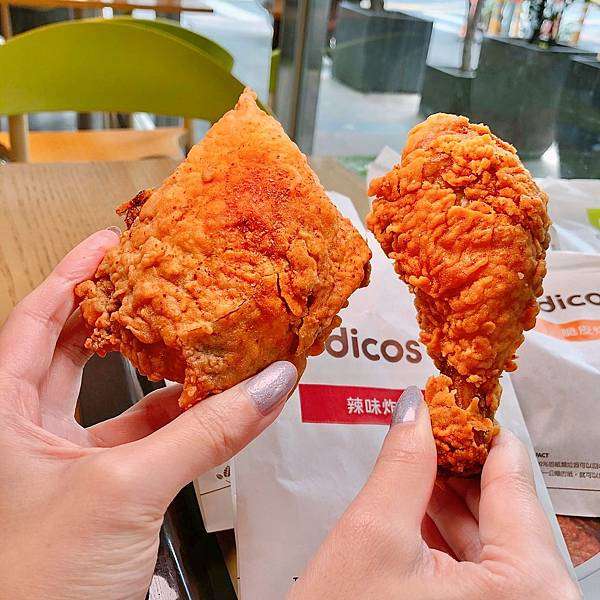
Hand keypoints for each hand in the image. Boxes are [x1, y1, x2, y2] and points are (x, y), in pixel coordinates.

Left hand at [0, 230, 296, 599]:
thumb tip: (265, 389)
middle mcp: (25, 434)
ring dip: (160, 375)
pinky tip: (215, 410)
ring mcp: (62, 464)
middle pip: (73, 351)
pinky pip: (142, 442)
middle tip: (157, 280)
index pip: (36, 319)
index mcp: (2, 415)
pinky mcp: (99, 493)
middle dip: (118, 314)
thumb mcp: (123, 490)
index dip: (73, 274)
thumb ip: (202, 434)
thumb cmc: (32, 586)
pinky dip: (179, 425)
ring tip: (197, 340)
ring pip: (115, 401)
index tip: (112, 242)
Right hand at [289, 387, 580, 599]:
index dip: (479, 429)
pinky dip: (452, 537)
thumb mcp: (372, 536)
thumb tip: (413, 410)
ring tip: (421, 461)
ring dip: (454, 499)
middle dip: (461, 464)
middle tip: (430, 426)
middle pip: (506, 510)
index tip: (459, 401)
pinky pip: (483, 571)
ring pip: (494, 542)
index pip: (513, 478)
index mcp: (530, 590)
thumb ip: (402, 462)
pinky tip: (422, 510)